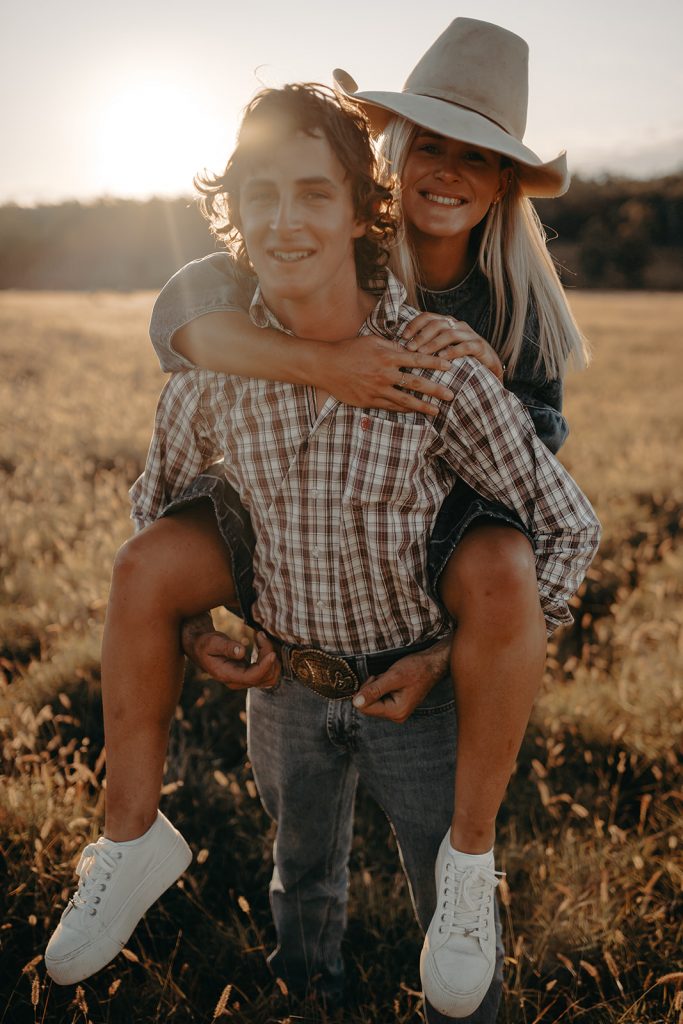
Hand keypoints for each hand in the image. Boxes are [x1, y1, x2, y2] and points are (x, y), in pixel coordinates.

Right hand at [182, 614, 279, 689]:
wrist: (201, 647)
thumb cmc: (205, 643)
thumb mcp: (212, 642)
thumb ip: (227, 647)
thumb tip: (242, 652)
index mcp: (228, 676)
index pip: (253, 677)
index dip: (265, 666)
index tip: (272, 652)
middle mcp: (238, 681)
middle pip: (265, 677)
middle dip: (268, 656)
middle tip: (260, 635)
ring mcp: (245, 679)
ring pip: (270, 677)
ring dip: (272, 659)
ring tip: (261, 638)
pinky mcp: (250, 673)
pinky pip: (268, 671)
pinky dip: (271, 659)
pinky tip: (262, 643)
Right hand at [319, 335, 455, 416]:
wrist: (325, 366)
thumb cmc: (349, 350)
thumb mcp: (372, 341)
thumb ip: (392, 346)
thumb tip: (408, 349)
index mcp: (387, 357)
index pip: (417, 359)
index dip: (435, 362)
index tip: (449, 366)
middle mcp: (385, 374)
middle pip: (416, 383)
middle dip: (435, 390)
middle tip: (451, 394)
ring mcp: (377, 390)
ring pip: (405, 400)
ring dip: (422, 406)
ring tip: (436, 411)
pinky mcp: (369, 401)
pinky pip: (390, 407)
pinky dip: (404, 409)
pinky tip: (414, 411)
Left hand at [351, 635, 451, 722]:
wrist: (432, 664)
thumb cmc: (416, 669)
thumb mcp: (393, 677)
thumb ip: (374, 690)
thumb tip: (356, 702)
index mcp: (396, 712)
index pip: (365, 708)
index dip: (365, 691)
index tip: (376, 677)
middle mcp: (397, 715)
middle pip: (368, 706)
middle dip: (371, 689)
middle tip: (384, 677)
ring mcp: (397, 711)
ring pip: (373, 701)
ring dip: (377, 686)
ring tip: (390, 677)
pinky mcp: (397, 705)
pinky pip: (380, 698)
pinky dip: (382, 687)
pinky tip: (392, 680)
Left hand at [403, 312, 503, 380]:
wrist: (489, 367)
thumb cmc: (460, 359)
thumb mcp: (442, 349)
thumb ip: (427, 345)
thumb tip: (403, 347)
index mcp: (447, 323)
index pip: (428, 317)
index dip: (414, 324)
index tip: (403, 337)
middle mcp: (458, 325)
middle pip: (437, 324)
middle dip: (421, 335)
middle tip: (409, 347)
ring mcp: (470, 335)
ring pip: (449, 334)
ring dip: (433, 343)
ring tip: (421, 353)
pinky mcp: (480, 346)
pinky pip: (465, 346)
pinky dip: (453, 351)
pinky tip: (442, 358)